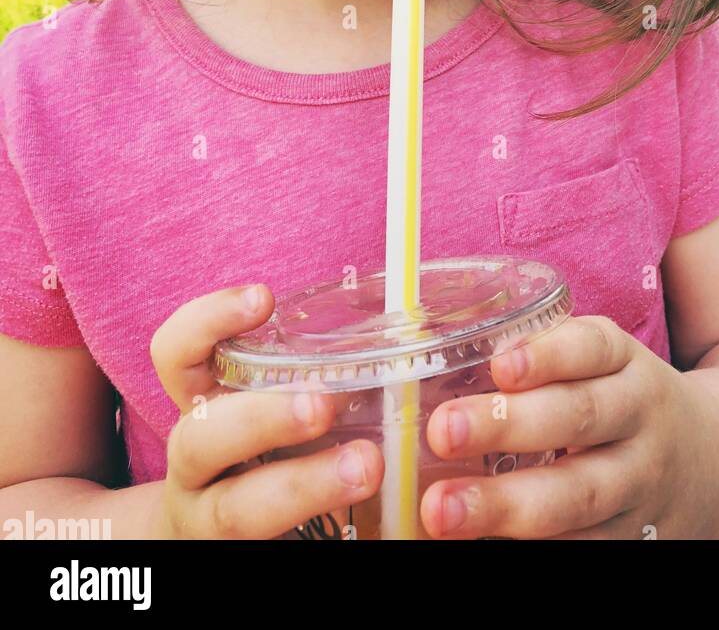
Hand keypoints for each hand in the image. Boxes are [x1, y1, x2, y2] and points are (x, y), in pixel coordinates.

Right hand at [147, 284, 383, 538]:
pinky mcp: (243, 558)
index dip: (207, 323)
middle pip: (200, 440)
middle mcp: (193, 468)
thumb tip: (405, 323)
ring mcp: (210, 523)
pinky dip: (317, 542)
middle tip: (322, 402)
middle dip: (260, 418)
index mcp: (199, 411)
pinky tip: (365, 532)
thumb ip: (306, 374)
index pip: (175, 357)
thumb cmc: (261, 455)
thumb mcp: (263, 407)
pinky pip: (268, 552)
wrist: (209, 542)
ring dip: (303, 487)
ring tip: (367, 468)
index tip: (264, 298)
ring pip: (237, 513)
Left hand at [420, 314, 718, 538]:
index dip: (548, 355)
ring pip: (579, 497)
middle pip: (580, 420)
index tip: (499, 365)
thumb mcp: (604, 362)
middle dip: (509, 425)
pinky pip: (584, 550)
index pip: (593, 349)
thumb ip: (538, 357)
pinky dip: (534, 551)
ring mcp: (640, 486)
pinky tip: (480, 549)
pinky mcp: (635, 541)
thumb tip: (425, 346)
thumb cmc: (624, 400)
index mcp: (626, 364)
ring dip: (507, 506)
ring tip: (442, 510)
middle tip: (443, 430)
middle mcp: (640, 420)